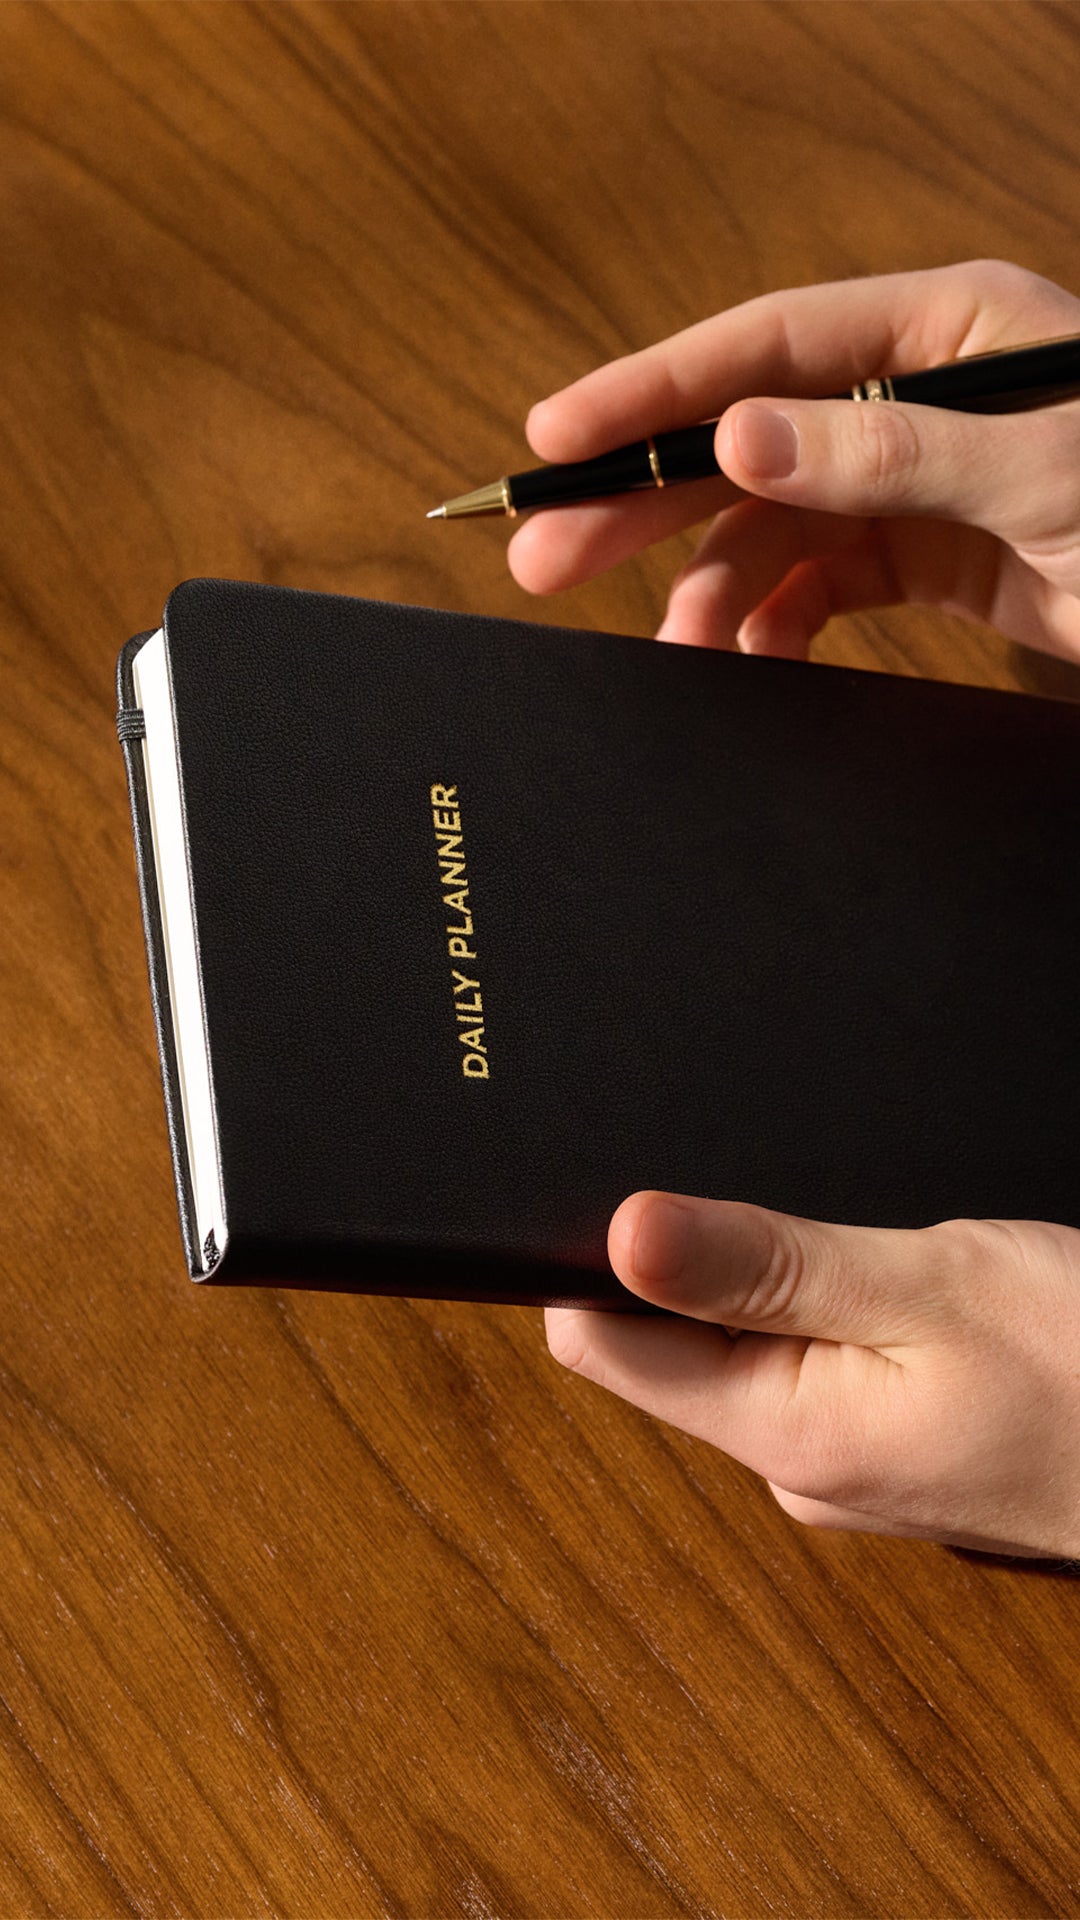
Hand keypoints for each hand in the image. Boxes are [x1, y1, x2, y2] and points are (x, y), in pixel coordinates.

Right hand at [509, 259, 1079, 664]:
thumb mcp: (1040, 470)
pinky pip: (817, 587)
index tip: (555, 438)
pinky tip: (748, 660)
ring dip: (710, 589)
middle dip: (641, 501)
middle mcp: (914, 395)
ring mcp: (916, 480)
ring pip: (768, 528)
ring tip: (673, 647)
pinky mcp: (928, 559)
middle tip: (540, 556)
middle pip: (743, 439)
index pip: (763, 348)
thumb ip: (886, 453)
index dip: (650, 392)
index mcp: (942, 330)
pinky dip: (773, 626)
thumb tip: (738, 443)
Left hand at [546, 1195, 1079, 1558]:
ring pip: (749, 1344)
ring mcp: (852, 1460)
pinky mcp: (897, 1442)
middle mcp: (801, 1465)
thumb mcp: (926, 1286)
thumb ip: (765, 1264)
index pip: (605, 1343)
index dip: (586, 1252)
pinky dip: (826, 1305)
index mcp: (786, 1436)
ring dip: (766, 1277)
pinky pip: (817, 1361)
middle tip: (744, 1176)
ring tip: (829, 1224)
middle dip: (687, 1257)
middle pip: (669, 1340)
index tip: (603, 1177)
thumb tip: (617, 1232)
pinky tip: (877, 1274)